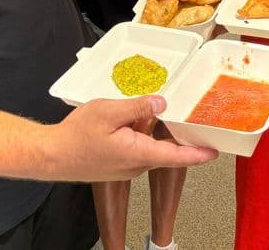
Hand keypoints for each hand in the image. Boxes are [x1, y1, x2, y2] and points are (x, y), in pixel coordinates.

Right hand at [47, 95, 216, 181]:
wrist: (52, 155)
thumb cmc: (77, 136)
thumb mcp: (109, 111)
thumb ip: (138, 106)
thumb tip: (162, 102)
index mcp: (138, 153)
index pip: (176, 156)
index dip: (197, 154)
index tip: (215, 151)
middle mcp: (136, 164)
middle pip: (167, 152)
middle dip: (183, 138)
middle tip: (198, 123)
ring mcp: (127, 166)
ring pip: (153, 149)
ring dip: (163, 135)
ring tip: (170, 115)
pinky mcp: (119, 163)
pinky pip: (141, 149)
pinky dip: (148, 136)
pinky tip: (141, 120)